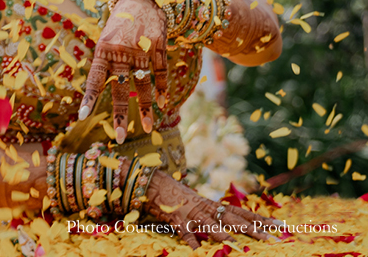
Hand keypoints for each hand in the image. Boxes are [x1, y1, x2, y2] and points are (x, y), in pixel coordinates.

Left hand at [78, 0, 168, 141]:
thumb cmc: (120, 25)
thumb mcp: (106, 39)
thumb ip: (106, 63)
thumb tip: (104, 91)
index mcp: (103, 50)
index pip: (94, 78)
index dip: (89, 98)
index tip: (83, 116)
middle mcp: (120, 51)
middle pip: (119, 87)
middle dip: (119, 113)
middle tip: (120, 136)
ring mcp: (140, 49)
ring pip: (142, 84)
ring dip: (144, 108)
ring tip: (146, 127)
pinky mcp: (158, 46)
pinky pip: (160, 73)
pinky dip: (162, 89)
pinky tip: (163, 105)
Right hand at [145, 171, 280, 248]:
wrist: (152, 184)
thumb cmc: (177, 197)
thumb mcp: (197, 205)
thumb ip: (212, 216)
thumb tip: (231, 228)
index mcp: (212, 205)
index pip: (241, 213)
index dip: (260, 219)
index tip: (280, 225)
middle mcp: (205, 208)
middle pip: (232, 219)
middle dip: (252, 229)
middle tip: (271, 237)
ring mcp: (190, 214)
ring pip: (209, 224)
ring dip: (221, 234)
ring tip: (236, 245)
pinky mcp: (175, 219)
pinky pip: (183, 232)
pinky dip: (190, 241)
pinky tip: (197, 251)